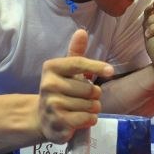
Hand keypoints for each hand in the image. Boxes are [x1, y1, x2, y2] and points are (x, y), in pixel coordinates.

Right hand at [36, 29, 113, 143]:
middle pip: (90, 88)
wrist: (42, 118)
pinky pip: (87, 118)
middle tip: (85, 98)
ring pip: (90, 105)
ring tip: (82, 109)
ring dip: (93, 108)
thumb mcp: (67, 71)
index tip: (110, 71)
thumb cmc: (61, 91)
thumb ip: (76, 52)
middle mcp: (49, 85)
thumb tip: (81, 31)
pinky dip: (90, 120)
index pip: (79, 63)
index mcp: (51, 67)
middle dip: (95, 95)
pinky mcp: (58, 122)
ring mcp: (52, 104)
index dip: (97, 66)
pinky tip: (81, 119)